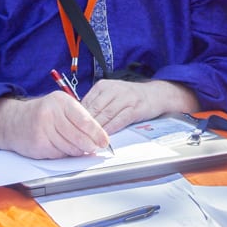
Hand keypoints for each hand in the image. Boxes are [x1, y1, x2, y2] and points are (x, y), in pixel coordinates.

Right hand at [0, 92, 110, 157]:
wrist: (13, 121)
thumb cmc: (41, 114)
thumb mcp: (60, 107)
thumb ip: (78, 118)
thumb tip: (98, 135)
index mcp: (60, 101)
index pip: (84, 120)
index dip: (97, 133)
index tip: (104, 141)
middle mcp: (51, 113)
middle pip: (78, 136)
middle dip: (90, 145)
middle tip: (95, 148)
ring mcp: (43, 129)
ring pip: (70, 147)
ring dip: (78, 151)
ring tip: (79, 148)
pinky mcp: (38, 144)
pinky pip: (59, 154)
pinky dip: (64, 154)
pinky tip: (62, 148)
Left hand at [81, 78, 196, 133]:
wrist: (155, 94)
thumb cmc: (129, 97)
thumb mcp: (110, 94)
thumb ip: (96, 104)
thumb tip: (77, 119)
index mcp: (103, 86)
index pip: (85, 102)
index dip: (77, 118)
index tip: (71, 130)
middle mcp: (113, 89)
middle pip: (94, 109)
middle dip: (85, 126)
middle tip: (77, 138)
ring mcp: (125, 98)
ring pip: (105, 115)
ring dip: (97, 130)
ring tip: (89, 140)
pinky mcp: (135, 107)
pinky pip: (119, 120)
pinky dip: (111, 129)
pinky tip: (105, 137)